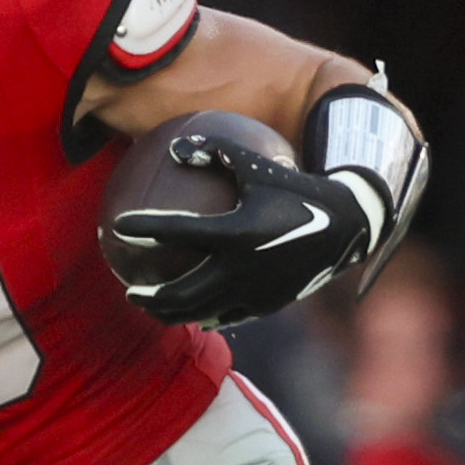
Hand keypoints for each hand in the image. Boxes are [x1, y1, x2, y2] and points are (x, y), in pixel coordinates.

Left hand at [113, 135, 388, 328]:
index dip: (143, 229)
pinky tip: (195, 313)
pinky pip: (228, 316)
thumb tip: (175, 147)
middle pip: (181, 292)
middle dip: (150, 296)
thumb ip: (216, 151)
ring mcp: (253, 291)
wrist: (347, 225)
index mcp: (235, 231)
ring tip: (154, 308)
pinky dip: (206, 315)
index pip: (176, 232)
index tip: (118, 227)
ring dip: (172, 313)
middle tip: (129, 290)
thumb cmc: (298, 187)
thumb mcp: (258, 164)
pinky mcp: (267, 304)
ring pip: (201, 312)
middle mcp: (240, 267)